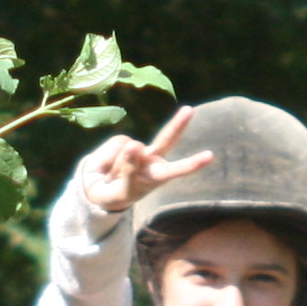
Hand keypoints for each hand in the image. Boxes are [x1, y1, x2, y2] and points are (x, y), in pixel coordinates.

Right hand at [78, 108, 216, 217]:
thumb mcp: (123, 191)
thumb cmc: (116, 195)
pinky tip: (106, 167)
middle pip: (167, 139)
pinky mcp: (122, 141)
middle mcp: (152, 158)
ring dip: (116, 166)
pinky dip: (107, 158)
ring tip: (112, 177)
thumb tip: (133, 144)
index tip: (210, 156)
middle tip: (189, 110)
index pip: (178, 169)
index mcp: (158, 176)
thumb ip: (129, 172)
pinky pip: (115, 145)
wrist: (96, 189)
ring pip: (128, 149)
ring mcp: (138, 148)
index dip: (193, 163)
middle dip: (178, 124)